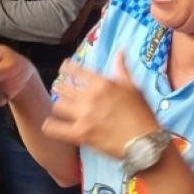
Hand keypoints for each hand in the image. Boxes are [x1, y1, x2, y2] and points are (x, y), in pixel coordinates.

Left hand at [44, 52, 158, 159]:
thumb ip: (122, 69)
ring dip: (59, 106)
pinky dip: (50, 127)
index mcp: (102, 84)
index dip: (67, 68)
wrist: (144, 142)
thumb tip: (119, 51)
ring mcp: (83, 116)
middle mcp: (90, 97)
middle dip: (62, 88)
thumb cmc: (141, 114)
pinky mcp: (80, 134)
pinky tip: (48, 125)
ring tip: (61, 108)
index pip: (77, 71)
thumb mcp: (133, 87)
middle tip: (62, 90)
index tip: (63, 68)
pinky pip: (56, 129)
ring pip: (58, 106)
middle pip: (64, 88)